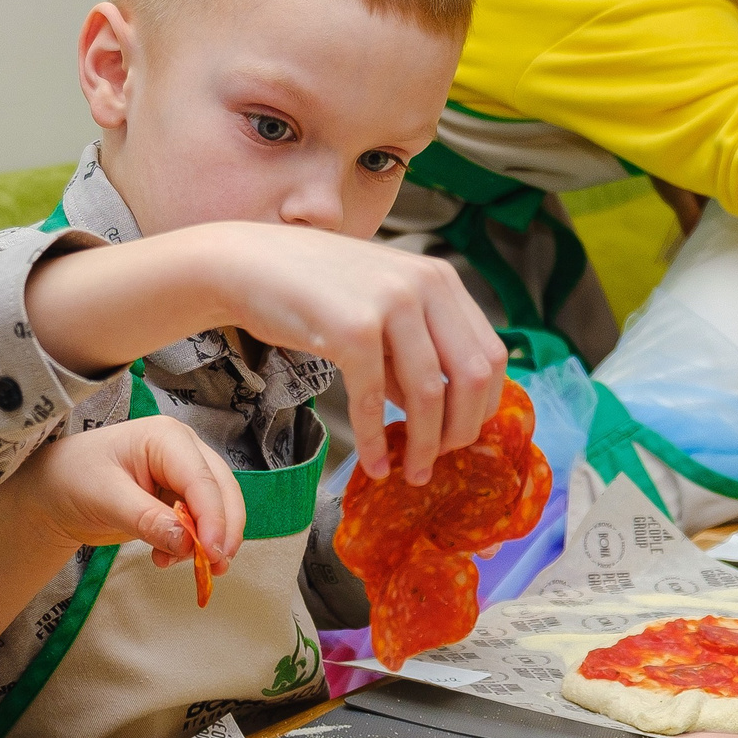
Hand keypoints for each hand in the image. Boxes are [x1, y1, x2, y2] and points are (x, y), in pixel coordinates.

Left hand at [10, 416, 245, 574]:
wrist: (54, 491)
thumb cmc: (73, 478)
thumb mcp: (106, 498)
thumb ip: (147, 520)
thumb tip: (187, 543)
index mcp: (166, 437)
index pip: (202, 478)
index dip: (213, 517)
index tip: (212, 552)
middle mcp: (183, 451)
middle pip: (221, 491)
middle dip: (222, 530)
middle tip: (215, 567)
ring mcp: (183, 475)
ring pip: (216, 510)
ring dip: (207, 541)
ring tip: (179, 564)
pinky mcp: (179, 499)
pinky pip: (199, 524)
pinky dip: (192, 546)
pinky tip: (166, 559)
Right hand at [205, 226, 505, 486]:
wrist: (246, 263)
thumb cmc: (312, 290)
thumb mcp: (379, 309)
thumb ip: (413, 353)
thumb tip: (439, 415)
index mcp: (440, 279)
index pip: (491, 354)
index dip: (483, 405)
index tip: (461, 434)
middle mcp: (424, 285)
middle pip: (473, 377)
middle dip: (462, 430)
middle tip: (439, 460)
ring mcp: (389, 304)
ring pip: (429, 394)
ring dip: (425, 446)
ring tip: (412, 474)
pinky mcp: (351, 329)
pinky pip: (374, 400)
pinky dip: (376, 442)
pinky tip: (372, 464)